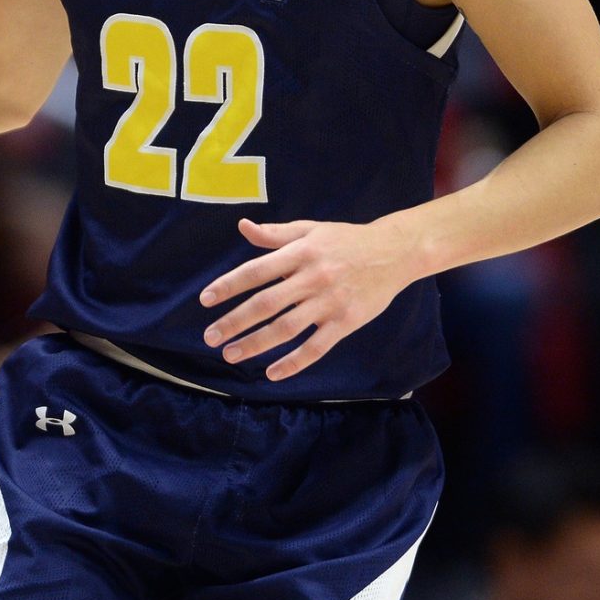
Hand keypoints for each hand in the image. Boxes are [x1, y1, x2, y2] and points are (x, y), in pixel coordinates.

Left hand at [198, 217, 418, 381]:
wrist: (393, 252)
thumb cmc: (345, 240)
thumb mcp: (309, 230)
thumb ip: (275, 234)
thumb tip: (243, 227)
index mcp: (299, 253)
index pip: (256, 271)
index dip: (229, 286)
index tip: (205, 300)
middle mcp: (312, 278)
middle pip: (266, 304)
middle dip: (234, 322)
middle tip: (210, 337)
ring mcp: (330, 302)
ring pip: (287, 328)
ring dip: (256, 344)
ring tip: (231, 355)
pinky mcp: (347, 322)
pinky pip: (317, 347)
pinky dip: (294, 362)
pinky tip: (272, 373)